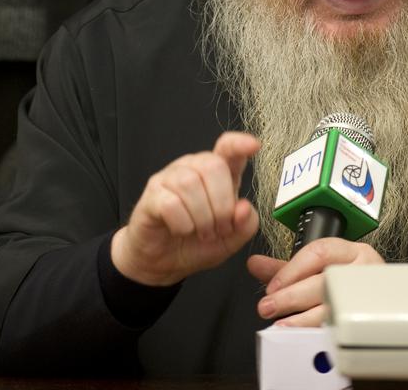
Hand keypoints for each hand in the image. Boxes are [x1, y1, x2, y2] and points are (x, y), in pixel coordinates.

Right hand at [111, 131, 259, 287]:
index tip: (254, 146)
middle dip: (222, 205)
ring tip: (202, 233)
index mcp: (217, 173)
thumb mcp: (230, 241)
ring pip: (190, 183)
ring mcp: (170, 177)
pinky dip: (183, 224)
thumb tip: (244, 208)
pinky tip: (181, 231)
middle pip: (213, 166)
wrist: (163, 264)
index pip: (228, 147)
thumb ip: (245, 225)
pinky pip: (171, 202)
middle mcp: (193, 167)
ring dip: (202, 218)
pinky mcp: (153, 193)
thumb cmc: (196, 245)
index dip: (240, 144)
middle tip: (219, 229)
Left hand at [247, 237, 383, 326]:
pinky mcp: (368, 320)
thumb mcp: (320, 268)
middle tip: (268, 306)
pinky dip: (319, 332)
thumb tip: (254, 264)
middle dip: (292, 296)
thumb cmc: (350, 279)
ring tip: (282, 325)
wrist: (385, 297)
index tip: (271, 286)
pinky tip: (303, 335)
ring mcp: (368, 296)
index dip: (292, 270)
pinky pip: (341, 327)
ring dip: (303, 319)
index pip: (319, 252)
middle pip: (324, 281)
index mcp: (352, 251)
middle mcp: (363, 271)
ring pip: (334, 307)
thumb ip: (287, 268)